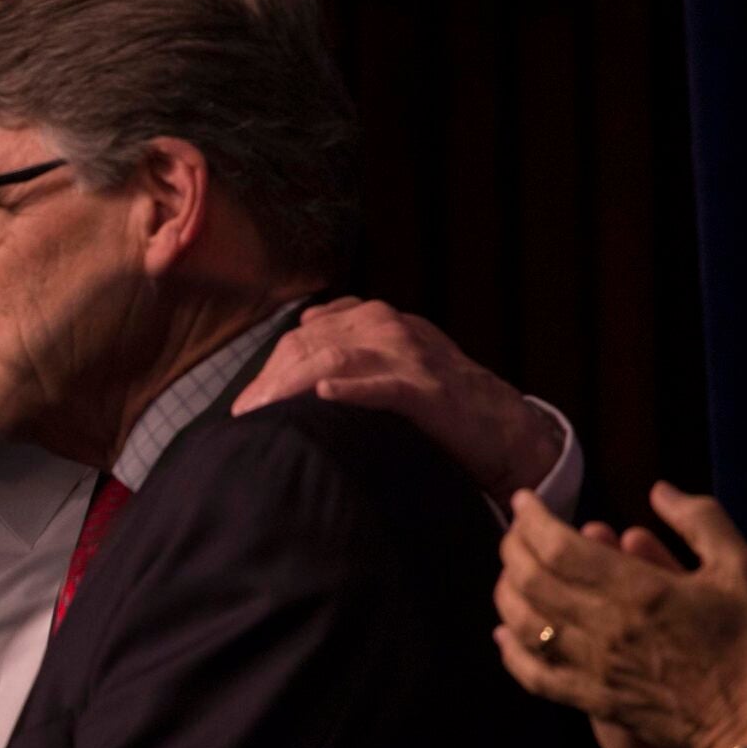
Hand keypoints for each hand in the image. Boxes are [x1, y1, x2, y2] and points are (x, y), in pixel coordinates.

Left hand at [232, 298, 563, 497]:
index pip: (304, 336)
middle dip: (271, 380)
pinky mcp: (430, 391)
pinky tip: (324, 396)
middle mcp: (389, 328)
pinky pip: (384, 386)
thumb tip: (304, 325)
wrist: (503, 428)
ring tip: (264, 412)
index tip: (246, 404)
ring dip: (292, 386)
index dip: (270, 368)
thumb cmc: (438, 400)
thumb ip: (352, 340)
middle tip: (243, 417)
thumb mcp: (392, 359)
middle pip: (311, 345)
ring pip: (336, 359)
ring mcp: (410, 357)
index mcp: (376, 319)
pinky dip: (353, 390)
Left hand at [492, 484, 746, 747]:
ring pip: (524, 623)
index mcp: (639, 591)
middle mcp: (605, 628)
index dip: (533, 520)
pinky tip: (504, 631)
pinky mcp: (589, 698)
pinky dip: (509, 650)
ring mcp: (592, 667)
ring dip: (506, 591)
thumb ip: (700, 520)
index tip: (525, 501)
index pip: (559, 547)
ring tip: (510, 571)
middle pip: (531, 580)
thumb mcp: (741, 568)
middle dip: (513, 547)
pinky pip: (533, 674)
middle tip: (515, 531)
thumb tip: (658, 490)